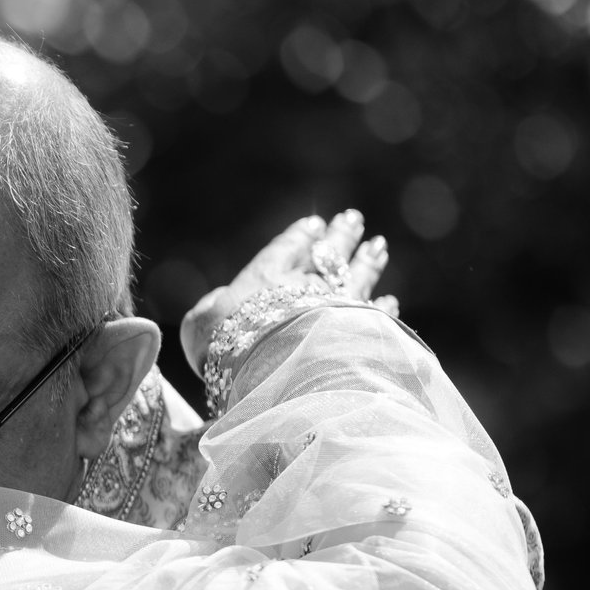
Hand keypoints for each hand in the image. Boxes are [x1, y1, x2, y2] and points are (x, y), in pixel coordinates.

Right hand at [179, 210, 390, 375]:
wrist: (265, 370)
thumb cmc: (223, 346)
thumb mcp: (200, 325)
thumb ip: (211, 309)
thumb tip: (219, 302)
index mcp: (266, 277)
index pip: (286, 250)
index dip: (300, 236)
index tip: (315, 224)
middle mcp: (305, 285)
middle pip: (328, 254)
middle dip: (341, 236)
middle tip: (353, 219)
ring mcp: (335, 306)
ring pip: (356, 276)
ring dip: (368, 261)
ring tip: (378, 246)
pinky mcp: (357, 332)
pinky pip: (375, 315)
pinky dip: (383, 307)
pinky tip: (390, 301)